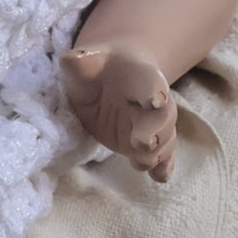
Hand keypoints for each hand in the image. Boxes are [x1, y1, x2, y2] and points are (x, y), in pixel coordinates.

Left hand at [61, 44, 179, 181]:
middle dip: (156, 131)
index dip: (153, 91)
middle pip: (164, 117)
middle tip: (142, 141)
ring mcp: (150, 126)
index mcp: (141, 77)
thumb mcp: (86, 61)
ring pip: (164, 141)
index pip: (150, 83)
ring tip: (140, 163)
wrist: (112, 77)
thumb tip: (72, 60)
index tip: (155, 99)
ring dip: (156, 154)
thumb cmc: (98, 68)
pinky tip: (159, 177)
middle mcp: (152, 103)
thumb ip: (80, 61)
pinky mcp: (144, 145)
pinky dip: (163, 167)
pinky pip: (162, 157)